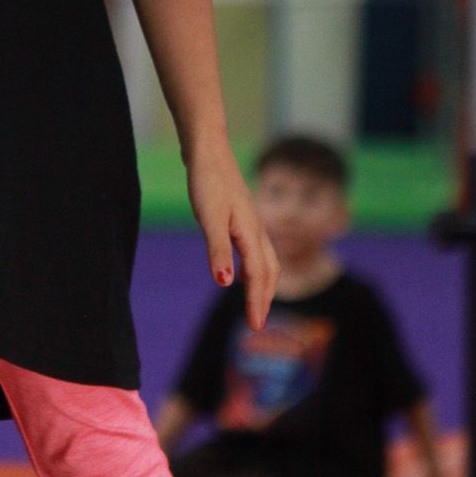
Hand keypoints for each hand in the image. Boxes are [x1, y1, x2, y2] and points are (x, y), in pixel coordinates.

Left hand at [185, 136, 279, 329]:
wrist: (208, 150)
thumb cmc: (207, 182)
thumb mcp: (208, 218)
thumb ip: (218, 251)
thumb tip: (226, 283)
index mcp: (250, 233)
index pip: (258, 276)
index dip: (256, 302)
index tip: (256, 326)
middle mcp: (256, 230)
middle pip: (268, 272)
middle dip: (264, 298)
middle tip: (257, 323)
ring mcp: (251, 223)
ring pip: (266, 261)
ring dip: (263, 284)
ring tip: (256, 303)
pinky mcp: (242, 217)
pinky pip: (257, 251)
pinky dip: (256, 268)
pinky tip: (243, 270)